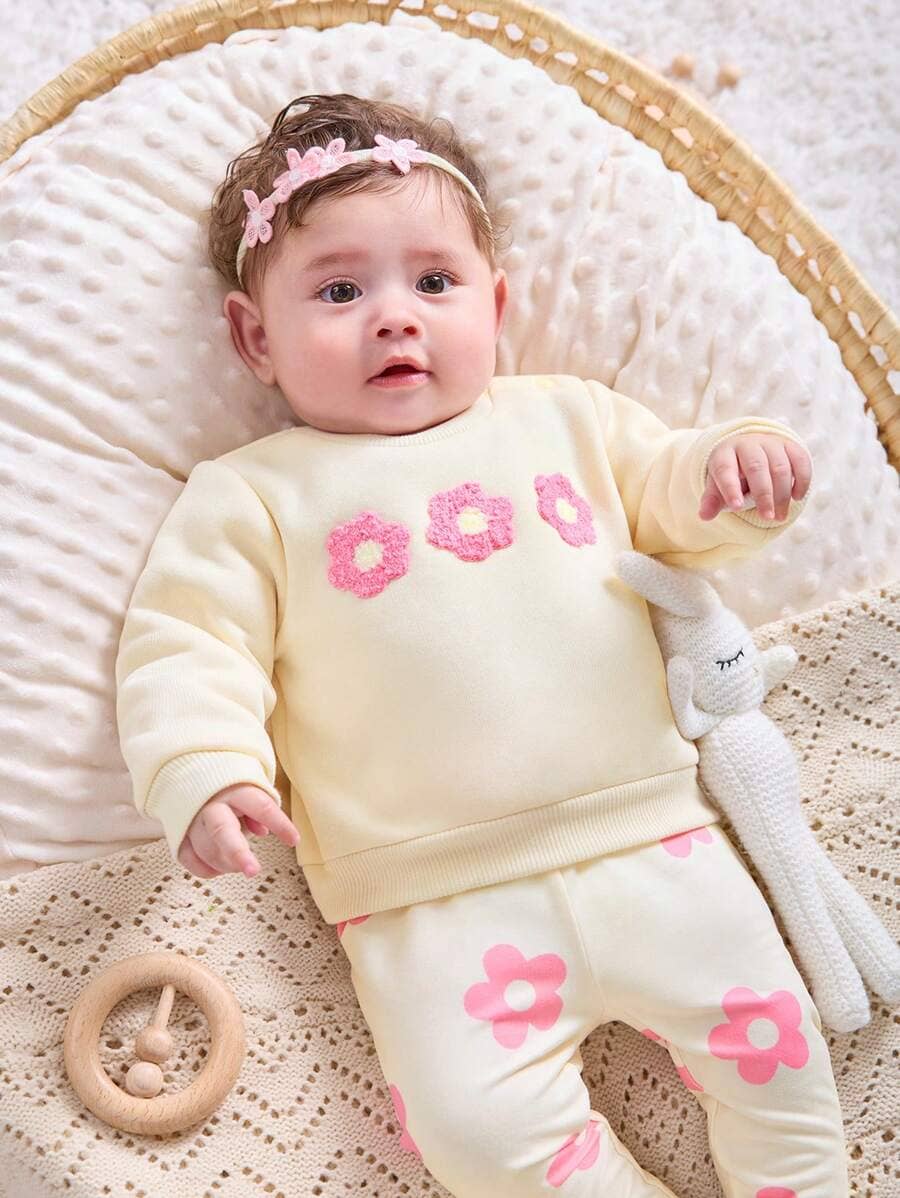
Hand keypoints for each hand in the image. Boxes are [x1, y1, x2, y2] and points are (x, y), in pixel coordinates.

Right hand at [178, 784, 299, 879]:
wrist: (194, 773)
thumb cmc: (233, 788)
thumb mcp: (252, 791)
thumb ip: (260, 810)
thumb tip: (262, 832)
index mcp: (235, 789)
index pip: (260, 807)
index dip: (279, 824)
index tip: (294, 840)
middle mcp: (210, 804)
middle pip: (221, 829)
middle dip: (237, 852)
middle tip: (253, 871)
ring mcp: (191, 820)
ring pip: (207, 849)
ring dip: (228, 864)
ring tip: (243, 864)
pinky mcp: (178, 833)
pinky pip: (188, 859)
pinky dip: (207, 869)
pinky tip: (221, 868)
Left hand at [699, 433, 810, 521]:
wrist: (748, 452)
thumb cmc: (731, 475)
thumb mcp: (717, 487)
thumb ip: (712, 500)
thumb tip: (703, 516)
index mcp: (724, 453)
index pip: (725, 469)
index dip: (730, 488)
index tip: (736, 508)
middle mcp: (747, 444)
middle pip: (756, 467)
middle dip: (763, 495)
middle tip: (767, 518)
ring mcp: (770, 442)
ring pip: (780, 467)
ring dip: (782, 494)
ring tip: (780, 516)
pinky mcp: (790, 445)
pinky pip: (800, 460)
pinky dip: (802, 480)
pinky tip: (797, 497)